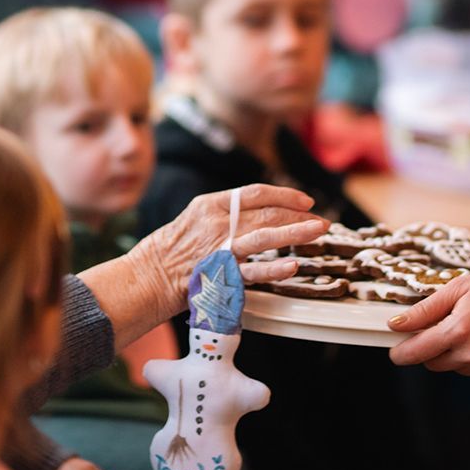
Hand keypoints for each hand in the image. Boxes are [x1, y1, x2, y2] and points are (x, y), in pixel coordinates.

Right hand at [140, 184, 329, 310]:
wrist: (148, 277)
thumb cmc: (172, 250)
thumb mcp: (195, 220)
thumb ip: (225, 215)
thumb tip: (258, 213)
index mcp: (210, 205)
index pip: (256, 192)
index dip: (285, 195)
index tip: (305, 200)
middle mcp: (217, 223)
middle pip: (267, 212)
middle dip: (299, 215)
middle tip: (322, 220)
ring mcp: (220, 248)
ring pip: (265, 235)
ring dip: (296, 232)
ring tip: (319, 230)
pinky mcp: (220, 275)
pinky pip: (253, 271)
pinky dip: (274, 268)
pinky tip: (293, 265)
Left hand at [386, 257, 469, 380]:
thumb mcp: (459, 288)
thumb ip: (425, 309)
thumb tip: (396, 324)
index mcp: (458, 331)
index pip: (417, 352)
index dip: (401, 354)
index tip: (395, 352)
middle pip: (434, 363)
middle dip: (431, 348)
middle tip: (442, 328)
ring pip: (457, 367)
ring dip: (456, 353)